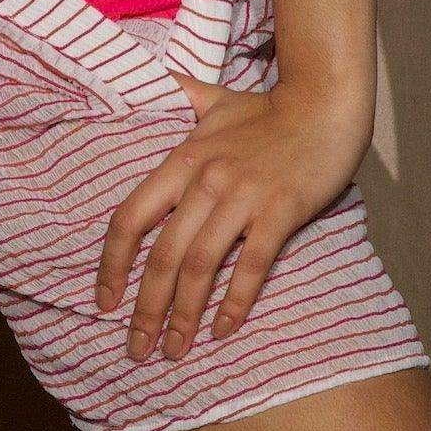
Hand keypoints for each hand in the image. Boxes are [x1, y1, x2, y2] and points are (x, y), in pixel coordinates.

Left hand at [94, 68, 371, 365]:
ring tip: (173, 350)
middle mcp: (206, 181)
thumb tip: (148, 80)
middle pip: (163, 255)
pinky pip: (252, 265)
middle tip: (136, 349)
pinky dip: (235, 302)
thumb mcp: (212, 99)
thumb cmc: (268, 109)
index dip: (112, 265)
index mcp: (181, 160)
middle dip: (145, 309)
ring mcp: (244, 197)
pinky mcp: (281, 211)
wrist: (326, 102)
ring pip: (201, 267)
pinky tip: (223, 331)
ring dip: (183, 315)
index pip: (130, 219)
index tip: (104, 302)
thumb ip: (177, 96)